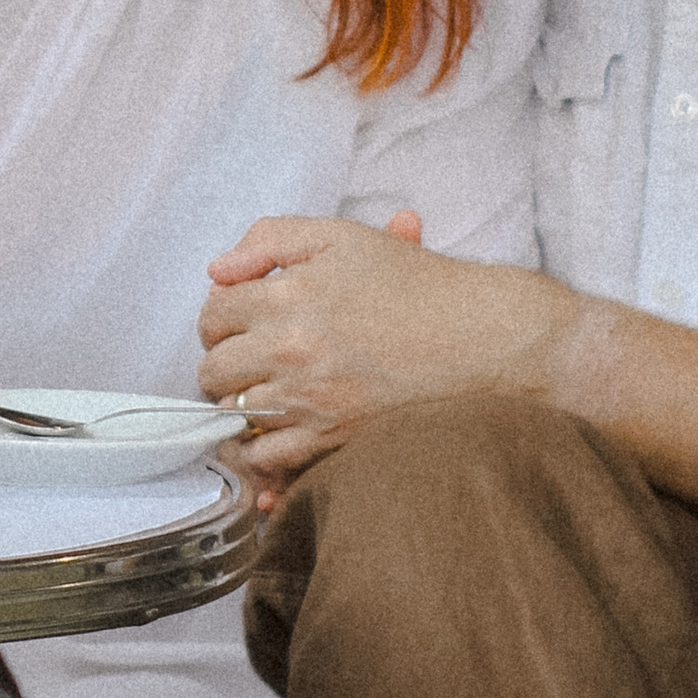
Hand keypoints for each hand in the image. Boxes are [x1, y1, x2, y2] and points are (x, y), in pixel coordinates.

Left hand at [198, 209, 563, 499]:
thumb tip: (217, 271)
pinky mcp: (333, 441)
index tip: (239, 322)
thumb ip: (270, 240)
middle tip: (248, 360)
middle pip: (212, 369)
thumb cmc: (418, 286)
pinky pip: (267, 461)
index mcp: (289, 297)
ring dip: (237, 408)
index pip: (213, 314)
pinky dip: (260, 452)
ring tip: (259, 397)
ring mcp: (311, 402)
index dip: (221, 316)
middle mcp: (292, 351)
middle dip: (223, 362)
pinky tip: (274, 434)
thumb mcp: (342, 237)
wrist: (484, 340)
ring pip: (232, 419)